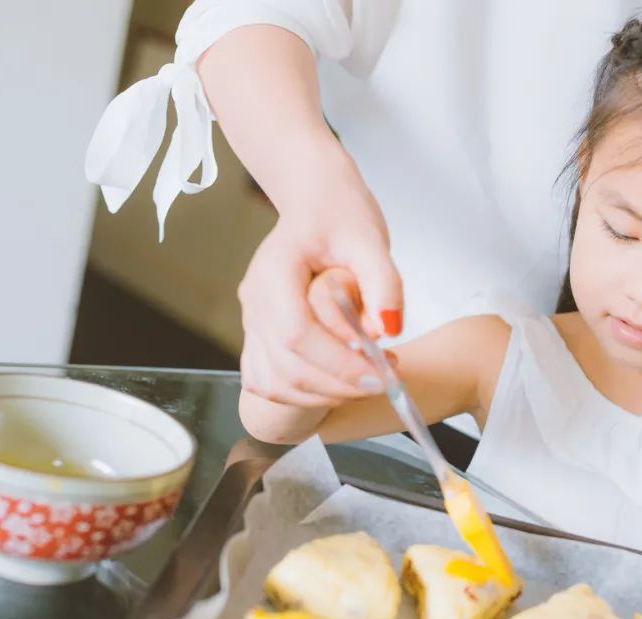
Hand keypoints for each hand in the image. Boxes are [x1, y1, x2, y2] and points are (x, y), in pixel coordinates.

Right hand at [238, 140, 403, 405]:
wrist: (314, 200)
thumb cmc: (339, 214)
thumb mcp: (370, 239)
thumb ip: (383, 283)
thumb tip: (389, 330)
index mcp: (274, 274)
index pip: (298, 334)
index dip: (339, 363)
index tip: (382, 372)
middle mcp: (253, 302)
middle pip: (287, 366)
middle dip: (341, 384)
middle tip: (387, 378)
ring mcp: (251, 322)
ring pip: (276, 382)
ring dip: (324, 395)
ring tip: (368, 378)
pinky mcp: (258, 335)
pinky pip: (268, 380)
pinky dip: (302, 394)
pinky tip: (338, 383)